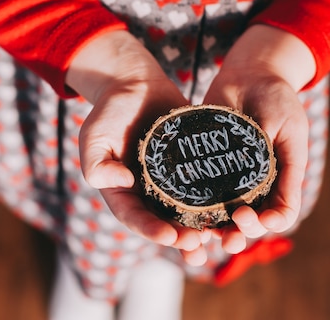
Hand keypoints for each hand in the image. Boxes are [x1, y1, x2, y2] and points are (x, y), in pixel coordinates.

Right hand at [66, 30, 209, 264]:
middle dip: (182, 238)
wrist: (136, 83)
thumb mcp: (93, 136)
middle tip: (198, 245)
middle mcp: (149, 192)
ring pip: (190, 210)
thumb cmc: (110, 110)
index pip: (135, 218)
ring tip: (221, 238)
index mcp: (123, 192)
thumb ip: (96, 164)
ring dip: (205, 227)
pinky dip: (220, 200)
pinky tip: (236, 207)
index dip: (152, 231)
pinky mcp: (194, 165)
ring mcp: (173, 180)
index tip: (170, 237)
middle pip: (165, 222)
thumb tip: (122, 182)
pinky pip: (208, 185)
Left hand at [203, 24, 315, 253]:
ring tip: (198, 238)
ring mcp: (225, 174)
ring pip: (218, 211)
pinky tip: (177, 208)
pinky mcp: (202, 160)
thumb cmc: (277, 98)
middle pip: (245, 221)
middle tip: (225, 236)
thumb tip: (278, 212)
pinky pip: (194, 186)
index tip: (252, 217)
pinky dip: (188, 201)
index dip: (265, 225)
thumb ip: (286, 167)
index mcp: (277, 180)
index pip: (276, 216)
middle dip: (237, 234)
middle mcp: (251, 183)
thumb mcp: (290, 131)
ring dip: (210, 228)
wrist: (250, 71)